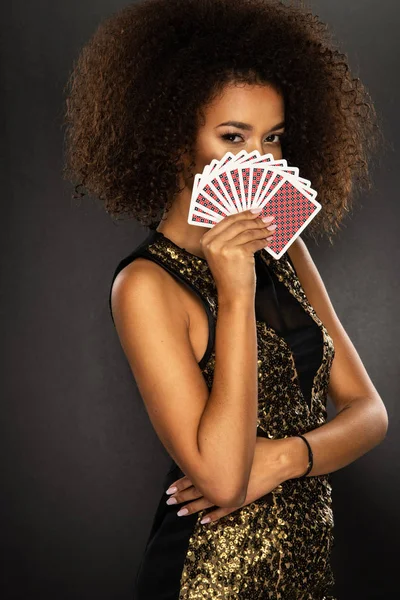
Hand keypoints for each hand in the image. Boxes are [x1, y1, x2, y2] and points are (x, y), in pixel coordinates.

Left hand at [164, 436, 300, 523]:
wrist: (278, 459)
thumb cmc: (258, 446)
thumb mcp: (235, 442)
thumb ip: (219, 446)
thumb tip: (204, 442)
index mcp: (219, 465)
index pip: (194, 476)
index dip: (180, 483)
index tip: (169, 488)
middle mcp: (223, 480)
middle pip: (196, 490)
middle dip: (181, 496)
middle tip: (169, 500)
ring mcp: (231, 491)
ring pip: (207, 502)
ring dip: (192, 508)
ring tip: (180, 513)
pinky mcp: (242, 499)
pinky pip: (224, 511)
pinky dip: (214, 517)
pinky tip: (204, 522)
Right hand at [200, 208, 275, 301]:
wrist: (233, 294)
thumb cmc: (230, 275)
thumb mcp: (222, 253)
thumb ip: (228, 237)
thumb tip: (247, 219)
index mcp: (206, 240)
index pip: (227, 220)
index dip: (243, 214)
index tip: (256, 211)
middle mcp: (213, 243)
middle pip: (238, 224)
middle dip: (255, 220)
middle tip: (267, 218)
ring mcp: (225, 248)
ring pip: (248, 232)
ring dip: (262, 229)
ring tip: (271, 229)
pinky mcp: (238, 254)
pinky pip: (254, 242)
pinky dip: (263, 240)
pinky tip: (268, 240)